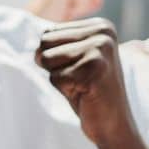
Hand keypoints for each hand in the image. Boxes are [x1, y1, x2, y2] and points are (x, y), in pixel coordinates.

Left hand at [35, 18, 140, 148]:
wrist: (113, 123)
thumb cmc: (88, 90)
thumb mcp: (73, 59)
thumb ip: (54, 44)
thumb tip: (34, 48)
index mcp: (100, 25)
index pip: (48, 33)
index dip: (55, 58)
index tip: (79, 69)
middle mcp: (103, 32)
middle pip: (44, 43)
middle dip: (54, 67)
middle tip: (79, 79)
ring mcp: (100, 49)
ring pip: (47, 59)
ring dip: (59, 78)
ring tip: (82, 85)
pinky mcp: (94, 70)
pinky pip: (55, 78)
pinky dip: (65, 91)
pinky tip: (86, 94)